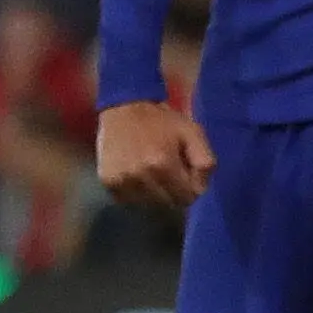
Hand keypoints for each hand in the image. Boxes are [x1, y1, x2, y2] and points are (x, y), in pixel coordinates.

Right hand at [96, 100, 214, 211]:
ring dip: (156, 195)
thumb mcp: (193, 133)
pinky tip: (139, 176)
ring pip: (149, 205)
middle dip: (175, 193)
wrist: (124, 107)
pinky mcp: (107, 182)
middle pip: (168, 203)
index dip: (192, 190)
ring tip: (155, 175)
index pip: (186, 198)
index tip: (189, 178)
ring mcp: (121, 180)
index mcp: (162, 164)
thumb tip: (201, 190)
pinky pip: (129, 201)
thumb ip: (205, 162)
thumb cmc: (163, 121)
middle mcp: (139, 176)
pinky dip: (137, 194)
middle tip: (172, 175)